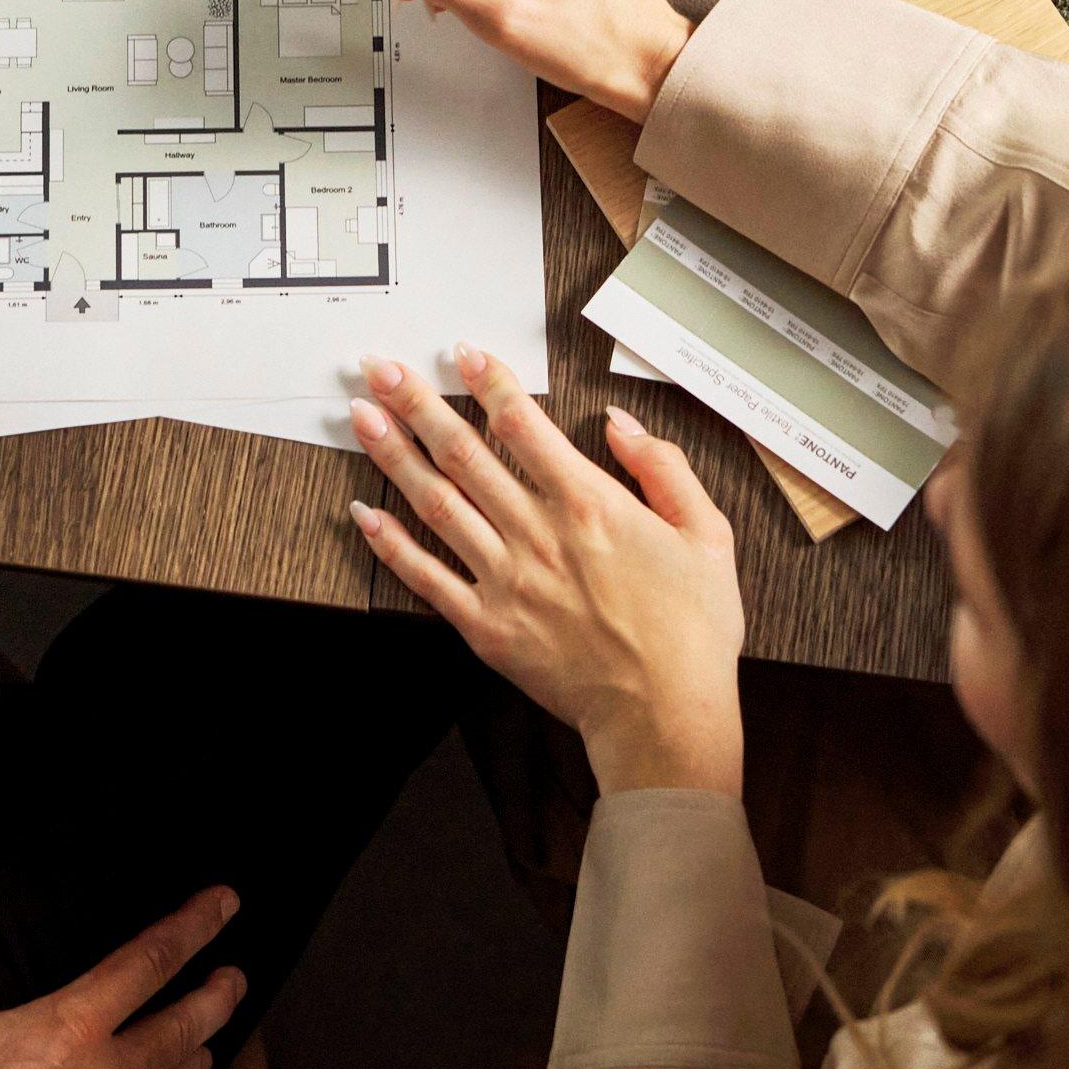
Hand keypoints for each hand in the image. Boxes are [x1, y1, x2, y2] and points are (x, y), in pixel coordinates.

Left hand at [346, 346, 742, 794]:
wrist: (664, 715)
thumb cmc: (691, 631)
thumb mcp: (708, 536)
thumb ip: (664, 469)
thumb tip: (620, 424)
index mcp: (589, 504)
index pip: (523, 423)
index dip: (487, 381)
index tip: (461, 352)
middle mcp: (537, 533)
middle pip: (464, 452)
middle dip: (417, 403)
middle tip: (379, 368)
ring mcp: (505, 580)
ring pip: (436, 503)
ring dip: (394, 455)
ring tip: (361, 417)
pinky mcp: (487, 626)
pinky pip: (427, 578)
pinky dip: (391, 544)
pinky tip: (364, 514)